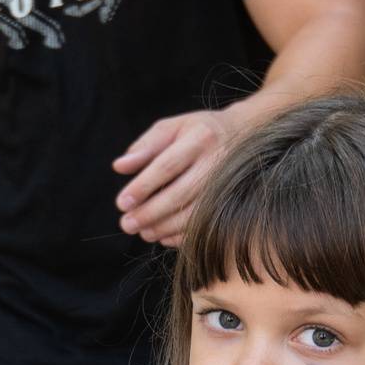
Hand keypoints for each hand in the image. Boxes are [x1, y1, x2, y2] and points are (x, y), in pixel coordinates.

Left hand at [112, 107, 240, 246]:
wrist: (245, 135)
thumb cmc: (197, 132)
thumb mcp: (172, 128)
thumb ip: (145, 146)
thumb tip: (119, 166)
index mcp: (200, 138)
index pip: (167, 166)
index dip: (143, 187)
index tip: (121, 203)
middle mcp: (218, 162)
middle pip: (179, 195)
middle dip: (150, 213)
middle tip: (127, 224)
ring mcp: (229, 186)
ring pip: (192, 215)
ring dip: (163, 228)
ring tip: (142, 231)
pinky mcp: (233, 204)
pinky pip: (205, 226)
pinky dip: (180, 236)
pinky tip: (163, 236)